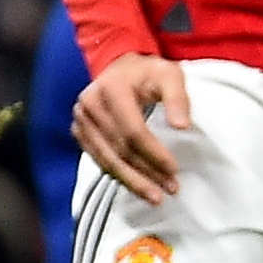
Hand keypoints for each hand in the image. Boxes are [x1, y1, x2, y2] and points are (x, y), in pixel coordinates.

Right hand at [72, 54, 196, 204]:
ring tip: (154, 195)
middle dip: (145, 173)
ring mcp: (81, 119)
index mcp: (111, 89)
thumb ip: (178, 98)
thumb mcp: (170, 74)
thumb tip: (182, 126)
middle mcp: (90, 104)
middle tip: (168, 190)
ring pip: (107, 159)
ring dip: (132, 180)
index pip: (133, 131)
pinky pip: (99, 158)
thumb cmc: (147, 72)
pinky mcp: (79, 131)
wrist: (120, 67)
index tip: (173, 169)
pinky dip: (118, 174)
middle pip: (119, 149)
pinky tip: (136, 184)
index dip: (153, 153)